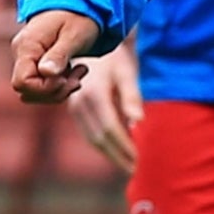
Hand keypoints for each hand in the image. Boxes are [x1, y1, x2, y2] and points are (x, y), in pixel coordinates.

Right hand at [10, 8, 100, 103]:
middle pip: (27, 91)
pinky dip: (59, 85)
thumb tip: (46, 72)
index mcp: (27, 46)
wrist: (78, 0)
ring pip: (34, 91)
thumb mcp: (73, 35)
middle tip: (78, 78)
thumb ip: (59, 54)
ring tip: (80, 72)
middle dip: (55, 92)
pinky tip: (74, 71)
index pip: (22, 83)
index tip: (66, 79)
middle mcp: (21, 52)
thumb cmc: (78, 15)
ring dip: (59, 90)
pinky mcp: (35, 61)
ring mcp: (27, 57)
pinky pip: (41, 84)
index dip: (45, 88)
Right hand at [68, 35, 142, 170]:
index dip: (124, 147)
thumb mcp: (127, 72)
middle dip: (117, 156)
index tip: (138, 160)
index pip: (110, 129)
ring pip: (91, 137)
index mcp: (94, 95)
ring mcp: (74, 106)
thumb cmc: (116, 56)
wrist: (92, 42)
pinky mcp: (74, 108)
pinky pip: (88, 132)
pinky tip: (115, 150)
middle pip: (98, 138)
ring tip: (127, 165)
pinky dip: (102, 144)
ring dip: (109, 153)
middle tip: (134, 170)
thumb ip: (131, 98)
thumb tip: (138, 124)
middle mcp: (80, 103)